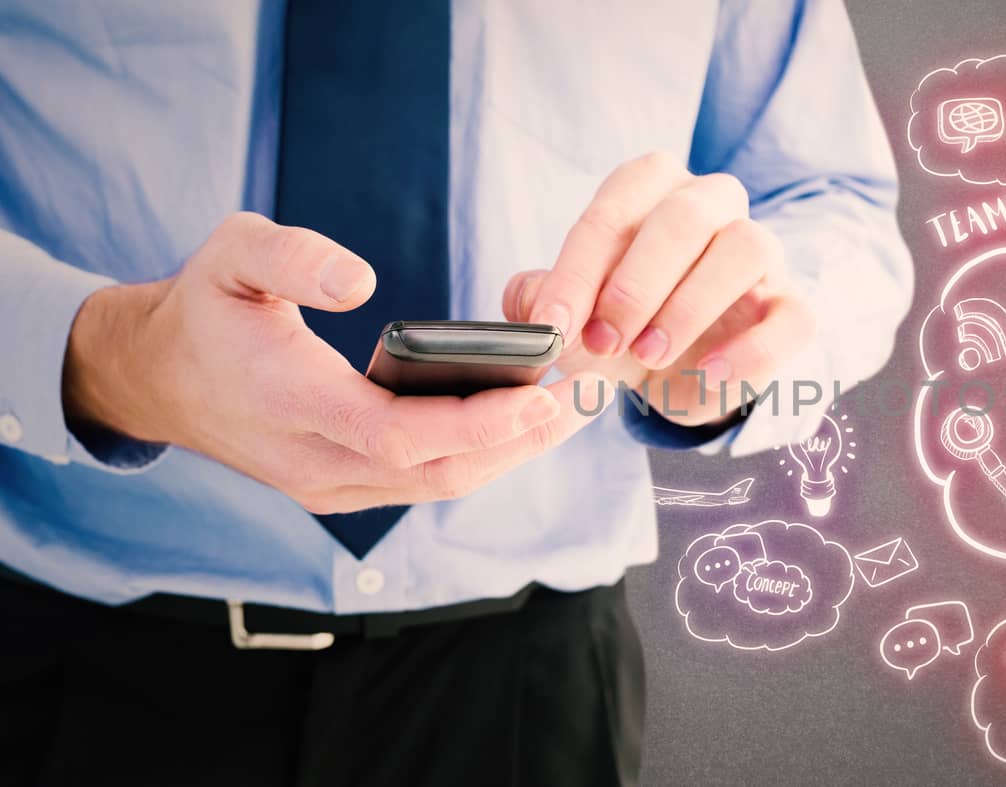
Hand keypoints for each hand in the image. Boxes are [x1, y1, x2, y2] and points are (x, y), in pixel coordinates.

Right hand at [63, 212, 603, 513]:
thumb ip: (292, 257)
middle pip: (436, 473)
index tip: (544, 397)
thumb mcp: (230, 254)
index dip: (477, 422)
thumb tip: (360, 280)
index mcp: (289, 403)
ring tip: (574, 408)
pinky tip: (524, 422)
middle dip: (520, 442)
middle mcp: (312, 462)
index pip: (397, 434)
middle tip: (588, 397)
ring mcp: (327, 486)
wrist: (157, 377)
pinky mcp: (340, 490)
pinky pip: (423, 483)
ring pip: (437, 486)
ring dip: (510, 453)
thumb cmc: (204, 307)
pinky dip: (478, 456)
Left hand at [503, 152, 815, 426]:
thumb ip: (544, 301)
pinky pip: (792, 316)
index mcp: (654, 189)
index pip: (617, 204)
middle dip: (636, 281)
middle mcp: (715, 206)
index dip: (579, 268)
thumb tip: (528, 304)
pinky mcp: (792, 307)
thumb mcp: (576, 315)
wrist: (679, 373)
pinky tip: (708, 375)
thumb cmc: (624, 326)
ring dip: (690, 305)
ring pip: (746, 247)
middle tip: (603, 339)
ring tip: (648, 355)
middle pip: (686, 213)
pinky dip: (750, 350)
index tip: (553, 325)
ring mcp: (763, 254)